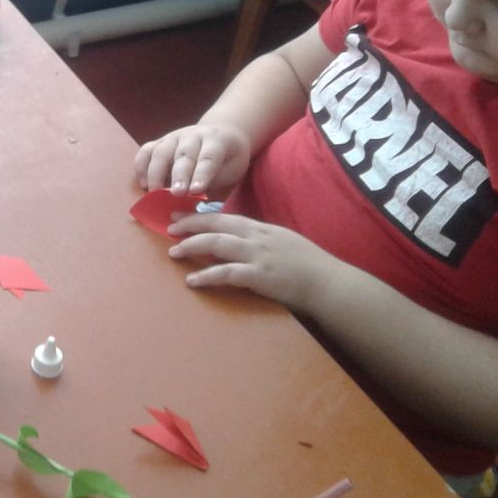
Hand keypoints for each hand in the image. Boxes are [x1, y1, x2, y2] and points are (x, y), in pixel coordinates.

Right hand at [134, 123, 252, 196]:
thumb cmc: (228, 159)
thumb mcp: (233, 170)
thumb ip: (216, 184)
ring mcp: (174, 136)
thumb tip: (196, 204)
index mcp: (217, 140)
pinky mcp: (160, 141)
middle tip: (176, 194)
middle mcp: (194, 135)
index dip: (202, 174)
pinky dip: (141, 167)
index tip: (196, 191)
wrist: (221, 134)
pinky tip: (143, 184)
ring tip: (155, 193)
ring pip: (161, 152)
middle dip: (179, 175)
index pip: (208, 157)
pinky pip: (146, 151)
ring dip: (156, 174)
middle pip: (184, 155)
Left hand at [166, 212, 342, 309]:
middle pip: (216, 226)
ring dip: (192, 246)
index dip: (199, 216)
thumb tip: (230, 243)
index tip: (178, 215)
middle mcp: (257, 238)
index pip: (224, 217)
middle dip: (189, 225)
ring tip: (173, 252)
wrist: (329, 282)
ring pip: (217, 244)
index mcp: (261, 229)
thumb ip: (256, 241)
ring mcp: (259, 256)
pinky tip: (192, 280)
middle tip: (168, 228)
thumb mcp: (280, 243)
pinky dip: (206, 275)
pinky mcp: (260, 276)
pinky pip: (227, 273)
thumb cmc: (307, 265)